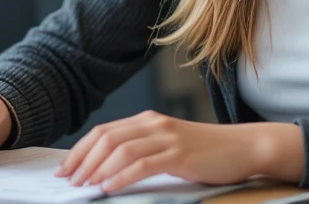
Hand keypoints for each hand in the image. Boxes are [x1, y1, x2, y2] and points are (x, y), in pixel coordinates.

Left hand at [55, 111, 302, 193]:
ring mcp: (167, 137)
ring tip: (84, 186)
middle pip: (106, 138)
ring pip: (121, 150)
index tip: (65, 169)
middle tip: (68, 180)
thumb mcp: (168, 147)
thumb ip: (141, 152)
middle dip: (82, 160)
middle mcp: (154, 124)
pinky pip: (143, 164)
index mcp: (148, 121)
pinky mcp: (179, 154)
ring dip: (97, 169)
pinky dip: (121, 176)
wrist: (244, 147)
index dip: (80, 150)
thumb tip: (105, 171)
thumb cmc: (206, 153)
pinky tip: (108, 188)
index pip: (104, 132)